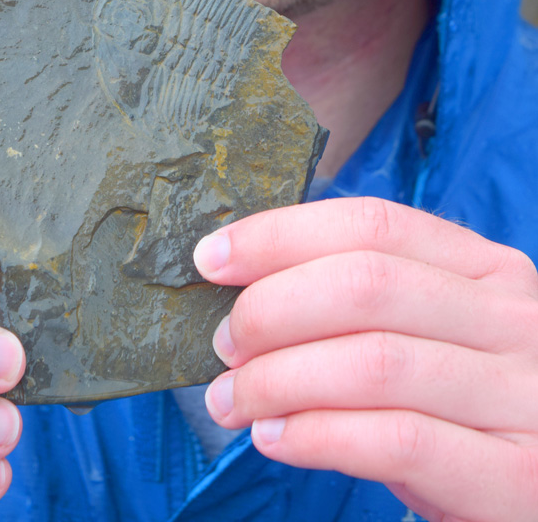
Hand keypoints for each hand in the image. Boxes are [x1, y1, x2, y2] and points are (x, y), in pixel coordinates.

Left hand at [194, 197, 537, 521]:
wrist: (537, 494)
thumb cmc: (463, 409)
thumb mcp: (430, 337)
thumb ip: (364, 306)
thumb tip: (246, 288)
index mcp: (484, 268)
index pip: (372, 223)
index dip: (281, 235)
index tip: (212, 258)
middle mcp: (510, 317)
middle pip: (366, 283)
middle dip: (272, 309)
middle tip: (225, 345)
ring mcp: (521, 393)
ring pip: (374, 361)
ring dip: (278, 379)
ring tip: (232, 400)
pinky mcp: (517, 472)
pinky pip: (398, 440)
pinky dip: (318, 434)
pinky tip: (275, 438)